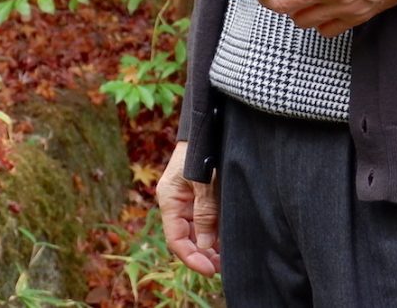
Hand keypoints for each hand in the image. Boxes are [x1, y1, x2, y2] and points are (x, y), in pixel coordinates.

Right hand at [156, 141, 218, 275]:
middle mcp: (175, 203)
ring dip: (209, 246)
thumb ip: (205, 212)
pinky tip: (226, 241)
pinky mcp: (198, 195)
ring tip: (227, 258)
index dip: (192, 258)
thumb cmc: (203, 149)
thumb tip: (205, 245)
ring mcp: (186, 199)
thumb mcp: (204, 182)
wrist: (207, 124)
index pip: (176, 240)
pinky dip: (213, 232)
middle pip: (186, 238)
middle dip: (203, 255)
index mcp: (170, 200)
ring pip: (196, 231)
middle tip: (223, 268)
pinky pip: (203, 220)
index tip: (210, 271)